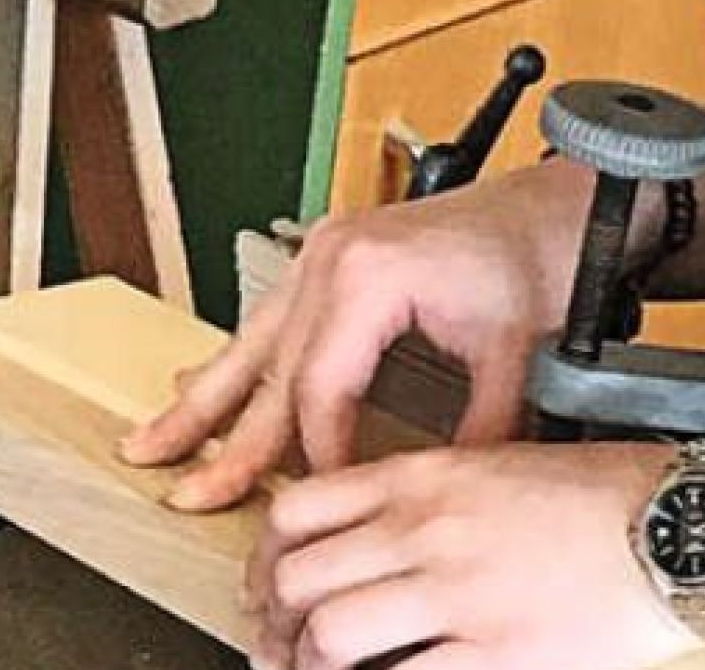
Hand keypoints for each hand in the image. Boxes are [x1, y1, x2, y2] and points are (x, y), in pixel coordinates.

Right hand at [122, 163, 592, 510]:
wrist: (554, 203)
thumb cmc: (535, 255)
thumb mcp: (514, 353)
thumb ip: (473, 430)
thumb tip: (433, 493)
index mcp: (368, 275)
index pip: (318, 388)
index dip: (313, 453)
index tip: (310, 501)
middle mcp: (329, 261)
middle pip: (264, 370)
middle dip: (221, 440)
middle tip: (186, 492)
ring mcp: (319, 258)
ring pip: (245, 343)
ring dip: (198, 401)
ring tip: (149, 444)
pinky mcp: (324, 263)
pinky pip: (264, 323)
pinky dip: (229, 364)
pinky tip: (192, 389)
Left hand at [247, 442, 698, 669]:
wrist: (682, 528)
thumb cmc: (606, 495)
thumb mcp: (494, 465)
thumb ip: (424, 495)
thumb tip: (365, 539)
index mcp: (420, 478)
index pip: (297, 511)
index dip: (265, 559)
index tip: (265, 587)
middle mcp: (422, 531)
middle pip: (298, 578)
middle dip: (272, 622)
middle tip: (273, 647)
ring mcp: (454, 594)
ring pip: (329, 635)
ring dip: (306, 665)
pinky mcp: (494, 654)